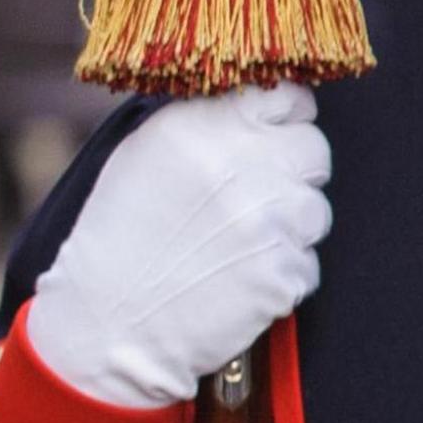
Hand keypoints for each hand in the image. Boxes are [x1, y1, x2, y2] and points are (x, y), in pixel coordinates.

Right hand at [22, 84, 331, 408]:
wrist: (106, 326)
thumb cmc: (119, 241)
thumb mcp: (143, 157)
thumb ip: (207, 125)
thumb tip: (261, 107)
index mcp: (202, 125)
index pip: (287, 96)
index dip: (286, 119)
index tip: (276, 135)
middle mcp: (242, 162)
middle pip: (314, 149)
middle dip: (292, 173)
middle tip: (253, 200)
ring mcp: (271, 217)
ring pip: (316, 208)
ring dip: (288, 227)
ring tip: (232, 247)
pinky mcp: (287, 268)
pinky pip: (307, 262)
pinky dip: (281, 273)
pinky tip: (236, 280)